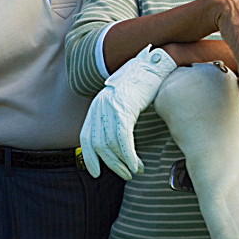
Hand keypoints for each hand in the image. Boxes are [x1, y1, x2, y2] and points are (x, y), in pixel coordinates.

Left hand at [79, 46, 176, 179]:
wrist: (152, 63)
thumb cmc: (142, 82)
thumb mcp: (124, 100)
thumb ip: (117, 116)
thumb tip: (119, 138)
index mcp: (97, 106)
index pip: (86, 136)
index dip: (89, 157)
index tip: (95, 172)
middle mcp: (100, 107)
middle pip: (98, 145)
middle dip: (111, 164)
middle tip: (124, 175)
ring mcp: (111, 107)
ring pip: (110, 145)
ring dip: (122, 163)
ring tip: (134, 171)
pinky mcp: (124, 108)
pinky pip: (123, 138)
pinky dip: (128, 156)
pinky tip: (136, 165)